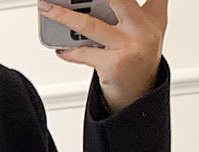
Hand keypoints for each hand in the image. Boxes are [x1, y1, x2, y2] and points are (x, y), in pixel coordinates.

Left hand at [37, 0, 166, 114]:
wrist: (139, 95)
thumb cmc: (135, 59)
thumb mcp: (144, 29)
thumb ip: (131, 9)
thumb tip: (89, 1)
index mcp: (152, 16)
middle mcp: (143, 29)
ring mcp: (129, 47)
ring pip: (90, 25)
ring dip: (62, 16)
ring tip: (45, 7)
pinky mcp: (114, 65)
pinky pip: (83, 54)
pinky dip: (67, 51)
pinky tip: (59, 48)